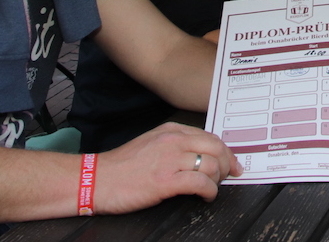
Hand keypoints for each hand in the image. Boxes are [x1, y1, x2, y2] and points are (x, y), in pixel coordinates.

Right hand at [94, 122, 241, 214]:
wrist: (97, 180)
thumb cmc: (121, 166)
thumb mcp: (151, 143)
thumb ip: (176, 144)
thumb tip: (201, 155)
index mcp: (171, 130)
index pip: (210, 137)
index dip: (225, 152)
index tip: (232, 163)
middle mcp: (173, 141)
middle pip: (216, 148)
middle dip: (228, 163)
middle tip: (229, 176)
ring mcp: (170, 160)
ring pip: (211, 165)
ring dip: (218, 179)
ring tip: (213, 188)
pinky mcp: (165, 181)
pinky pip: (201, 183)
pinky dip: (210, 191)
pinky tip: (206, 197)